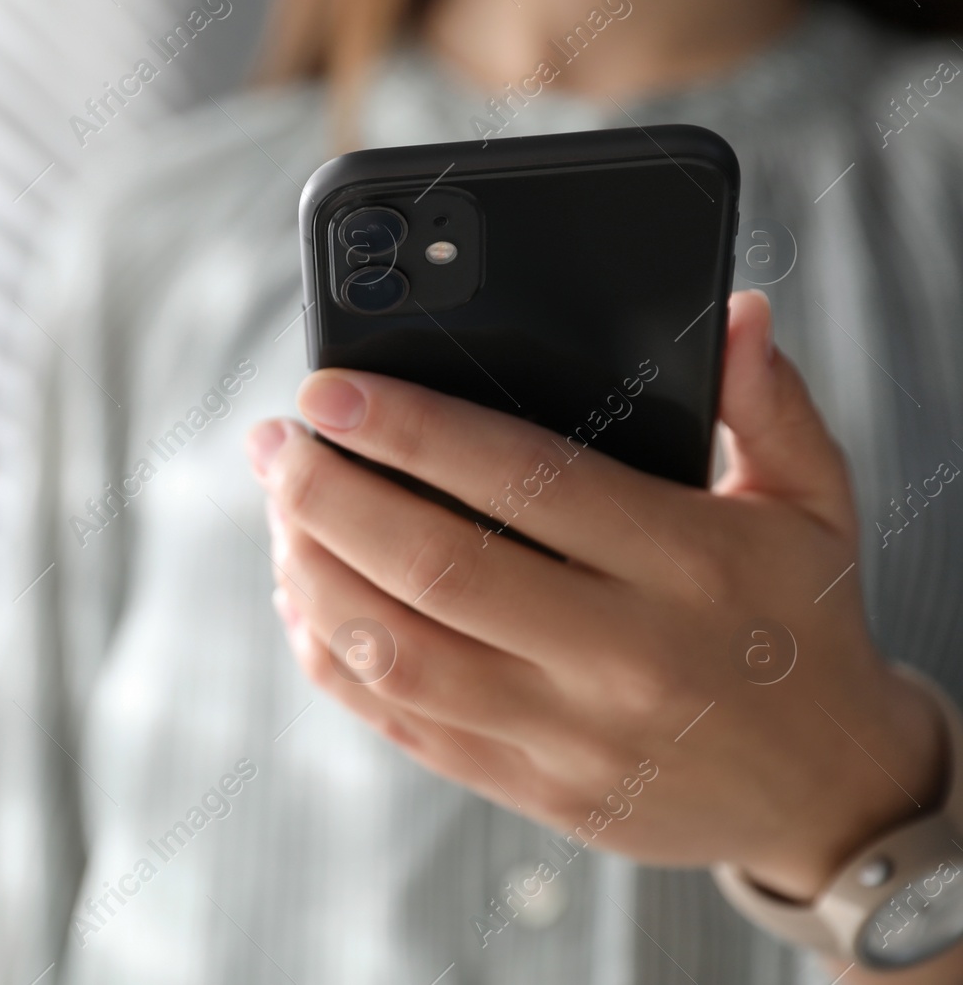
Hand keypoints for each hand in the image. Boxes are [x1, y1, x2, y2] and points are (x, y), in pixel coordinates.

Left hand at [245, 291, 944, 902]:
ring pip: (398, 653)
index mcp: (686, 563)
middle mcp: (621, 654)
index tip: (326, 389)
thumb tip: (738, 311)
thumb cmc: (804, 623)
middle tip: (274, 443)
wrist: (830, 793)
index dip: (408, 428)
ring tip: (278, 513)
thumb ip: (770, 403)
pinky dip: (335, 660)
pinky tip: (303, 600)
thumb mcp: (814, 504)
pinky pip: (405, 724)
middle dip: (327, 495)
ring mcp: (570, 734)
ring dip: (313, 574)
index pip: (521, 479)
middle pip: (433, 568)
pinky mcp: (535, 789)